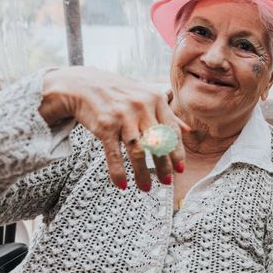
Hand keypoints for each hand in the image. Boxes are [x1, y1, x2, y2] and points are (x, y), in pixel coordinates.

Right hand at [38, 67, 189, 190]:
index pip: (172, 131)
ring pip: (138, 151)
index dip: (177, 152)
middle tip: (166, 182)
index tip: (180, 169)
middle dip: (164, 166)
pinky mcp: (105, 125)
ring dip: (143, 173)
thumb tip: (188, 130)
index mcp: (156, 100)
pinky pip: (114, 153)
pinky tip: (122, 184)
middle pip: (158, 143)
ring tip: (147, 188)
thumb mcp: (147, 97)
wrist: (84, 85)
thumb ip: (168, 113)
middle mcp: (142, 108)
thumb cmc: (120, 93)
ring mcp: (123, 117)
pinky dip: (118, 171)